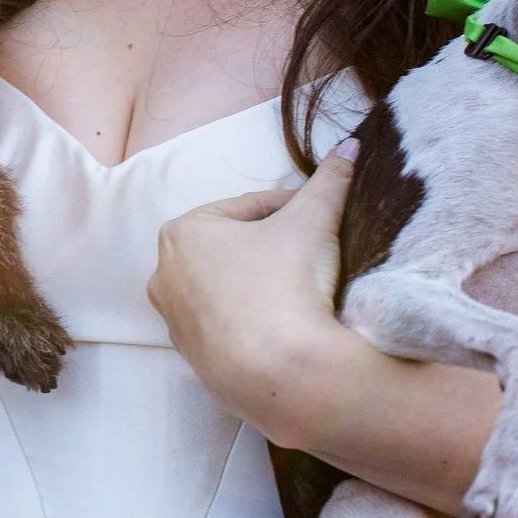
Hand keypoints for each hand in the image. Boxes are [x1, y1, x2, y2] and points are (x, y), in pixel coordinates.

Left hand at [148, 139, 361, 448]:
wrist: (280, 372)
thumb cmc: (285, 283)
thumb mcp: (313, 221)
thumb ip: (330, 180)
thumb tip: (352, 145)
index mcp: (183, 231)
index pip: (248, 208)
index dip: (291, 207)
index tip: (322, 215)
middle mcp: (165, 275)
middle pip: (233, 248)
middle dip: (271, 245)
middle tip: (314, 250)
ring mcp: (176, 322)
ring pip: (228, 289)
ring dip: (261, 285)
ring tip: (304, 289)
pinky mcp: (193, 360)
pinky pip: (229, 328)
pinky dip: (254, 322)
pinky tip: (287, 325)